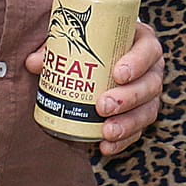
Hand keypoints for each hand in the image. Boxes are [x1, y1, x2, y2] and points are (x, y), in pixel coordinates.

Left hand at [22, 20, 163, 157]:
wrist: (100, 56)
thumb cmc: (90, 42)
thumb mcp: (75, 38)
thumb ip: (56, 46)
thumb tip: (34, 63)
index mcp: (141, 42)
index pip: (149, 50)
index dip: (137, 63)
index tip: (117, 74)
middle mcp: (151, 69)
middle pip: (150, 85)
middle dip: (128, 98)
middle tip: (102, 105)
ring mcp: (149, 95)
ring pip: (147, 111)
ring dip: (127, 123)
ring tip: (106, 131)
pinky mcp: (141, 116)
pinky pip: (137, 131)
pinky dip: (123, 141)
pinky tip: (106, 147)